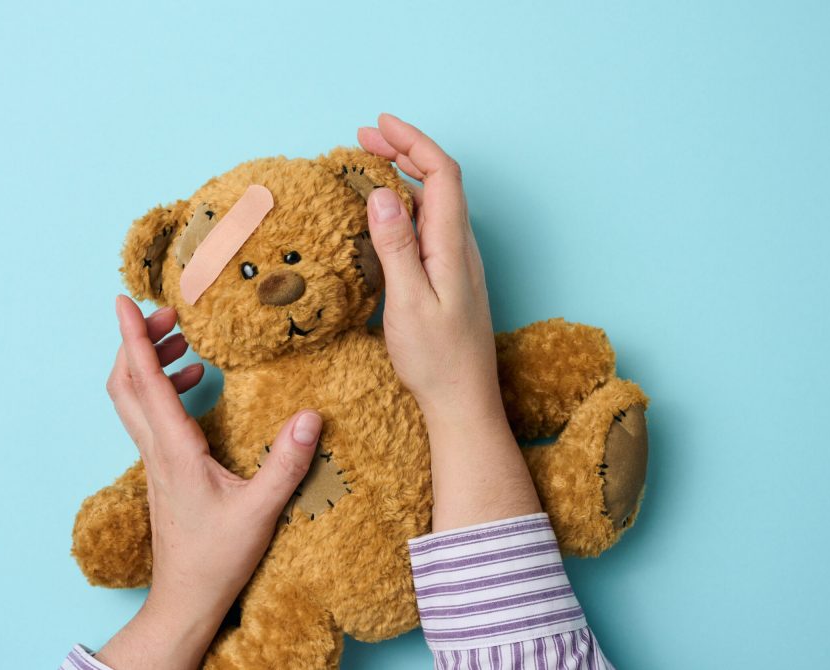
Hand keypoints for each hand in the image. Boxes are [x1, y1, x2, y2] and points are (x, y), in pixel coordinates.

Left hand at [97, 295, 322, 669]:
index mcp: (174, 451)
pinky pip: (149, 417)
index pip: (145, 382)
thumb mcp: (260, 510)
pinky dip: (163, 389)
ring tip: (185, 343)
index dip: (133, 338)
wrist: (185, 598)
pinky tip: (197, 386)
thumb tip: (309, 416)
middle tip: (167, 314)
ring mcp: (153, 461)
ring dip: (150, 364)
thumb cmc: (217, 558)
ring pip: (133, 400)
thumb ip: (285, 462)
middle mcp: (155, 450)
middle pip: (125, 383)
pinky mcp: (160, 470)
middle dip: (138, 341)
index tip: (122, 301)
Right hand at [358, 114, 540, 529]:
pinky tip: (387, 210)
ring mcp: (458, 261)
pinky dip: (407, 201)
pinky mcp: (451, 276)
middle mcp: (461, 246)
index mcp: (452, 246)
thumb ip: (395, 246)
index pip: (441, 174)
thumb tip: (380, 192)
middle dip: (405, 149)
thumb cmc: (436, 360)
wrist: (464, 402)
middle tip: (365, 137)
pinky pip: (431, 222)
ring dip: (406, 173)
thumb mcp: (406, 302)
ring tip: (371, 161)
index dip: (413, 141)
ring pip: (436, 200)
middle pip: (440, 180)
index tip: (379, 124)